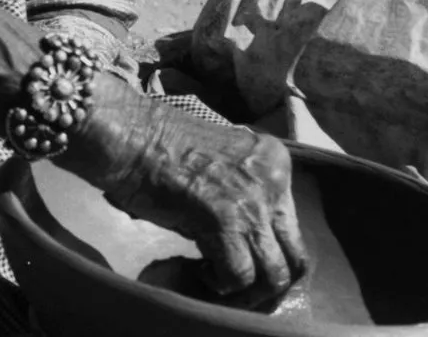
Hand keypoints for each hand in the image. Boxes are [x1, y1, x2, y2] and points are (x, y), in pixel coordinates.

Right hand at [61, 75, 307, 308]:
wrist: (132, 136)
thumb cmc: (161, 147)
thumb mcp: (219, 165)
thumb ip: (242, 195)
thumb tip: (245, 240)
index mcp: (274, 163)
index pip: (293, 226)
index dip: (270, 252)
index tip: (241, 259)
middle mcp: (274, 182)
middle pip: (295, 255)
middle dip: (270, 282)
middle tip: (240, 287)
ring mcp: (254, 204)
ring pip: (275, 273)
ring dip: (247, 291)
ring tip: (218, 283)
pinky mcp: (226, 223)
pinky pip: (241, 276)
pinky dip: (221, 284)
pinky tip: (199, 270)